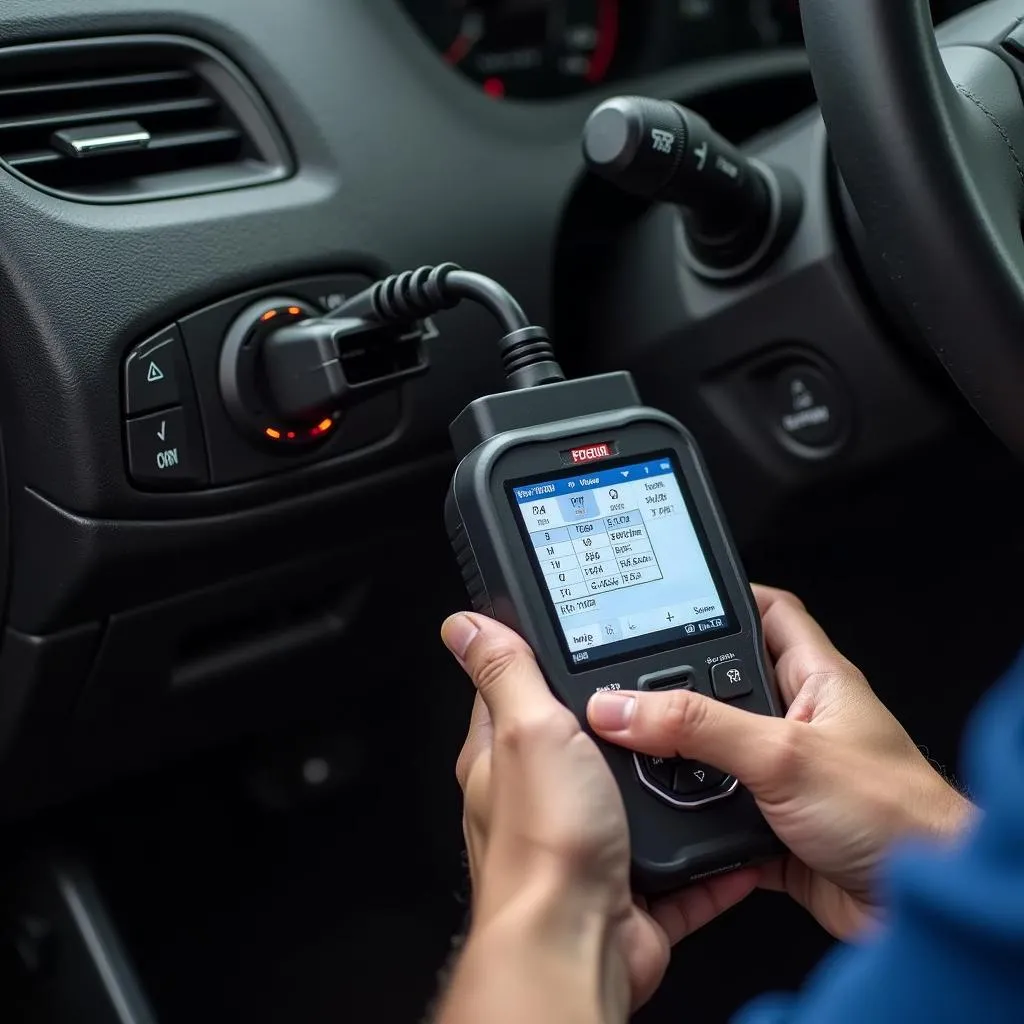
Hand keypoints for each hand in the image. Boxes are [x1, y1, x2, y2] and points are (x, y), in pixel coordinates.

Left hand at [440, 613, 759, 1021]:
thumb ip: (506, 674)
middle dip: (620, 725)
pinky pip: (675, 868)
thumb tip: (463, 626)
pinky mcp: (627, 889)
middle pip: (582, 744)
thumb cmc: (543, 844)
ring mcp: (584, 845)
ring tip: (702, 756)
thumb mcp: (528, 729)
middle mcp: (540, 800)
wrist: (576, 944)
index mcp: (504, 757)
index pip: (517, 691)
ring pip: (633, 803)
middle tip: (661, 696)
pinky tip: (727, 836)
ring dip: (665, 787)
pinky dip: (703, 857)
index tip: (582, 642)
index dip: (545, 661)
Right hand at [588, 586, 973, 939]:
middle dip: (681, 690)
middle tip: (634, 689)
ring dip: (683, 762)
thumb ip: (698, 727)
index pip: (769, 613)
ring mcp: (786, 775)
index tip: (670, 600)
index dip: (723, 599)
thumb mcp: (782, 755)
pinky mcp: (774, 826)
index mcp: (816, 680)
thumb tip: (623, 707)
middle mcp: (800, 722)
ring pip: (715, 752)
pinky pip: (717, 810)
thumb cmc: (897, 818)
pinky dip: (692, 817)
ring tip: (642, 754)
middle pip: (727, 685)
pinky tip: (671, 818)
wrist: (923, 913)